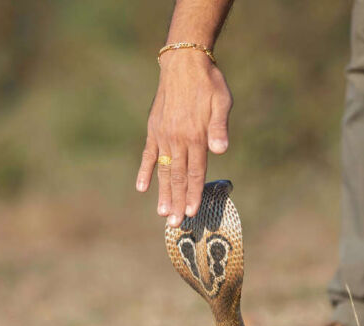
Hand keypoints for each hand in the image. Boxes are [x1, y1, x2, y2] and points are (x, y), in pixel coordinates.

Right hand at [136, 50, 232, 226]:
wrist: (184, 63)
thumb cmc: (209, 83)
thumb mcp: (222, 101)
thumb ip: (219, 127)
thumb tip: (221, 149)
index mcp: (195, 136)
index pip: (195, 172)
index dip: (193, 193)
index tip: (191, 212)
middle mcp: (177, 139)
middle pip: (177, 176)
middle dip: (177, 201)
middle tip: (175, 223)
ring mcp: (163, 135)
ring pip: (162, 170)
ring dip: (162, 193)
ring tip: (162, 213)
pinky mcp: (154, 129)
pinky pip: (148, 154)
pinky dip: (145, 171)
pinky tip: (142, 188)